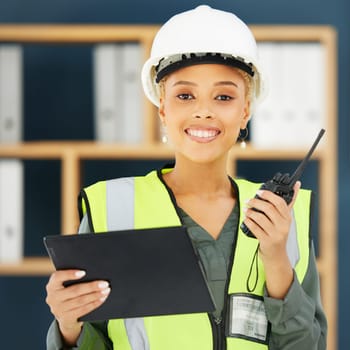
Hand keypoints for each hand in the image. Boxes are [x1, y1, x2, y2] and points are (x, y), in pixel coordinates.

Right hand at [45, 269, 110, 345]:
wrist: (64, 315)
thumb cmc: (68, 292)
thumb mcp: (65, 285)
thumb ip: (73, 278)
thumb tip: (93, 271)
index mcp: (51, 286)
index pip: (57, 277)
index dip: (70, 274)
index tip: (84, 272)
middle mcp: (52, 298)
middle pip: (75, 290)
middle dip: (92, 286)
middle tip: (105, 283)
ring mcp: (58, 310)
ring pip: (80, 301)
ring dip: (96, 295)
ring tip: (106, 290)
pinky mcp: (66, 318)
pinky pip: (83, 310)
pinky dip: (94, 303)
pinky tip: (102, 298)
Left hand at [242, 181, 300, 297]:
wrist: (277, 256)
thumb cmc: (278, 234)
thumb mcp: (285, 220)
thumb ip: (288, 203)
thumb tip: (297, 184)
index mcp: (288, 218)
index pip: (280, 202)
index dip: (268, 195)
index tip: (259, 192)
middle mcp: (283, 226)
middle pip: (268, 208)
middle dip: (255, 202)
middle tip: (248, 200)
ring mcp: (275, 234)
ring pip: (260, 217)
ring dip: (250, 212)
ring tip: (246, 210)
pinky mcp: (267, 241)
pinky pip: (254, 228)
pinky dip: (248, 221)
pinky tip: (246, 219)